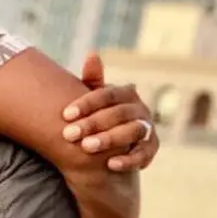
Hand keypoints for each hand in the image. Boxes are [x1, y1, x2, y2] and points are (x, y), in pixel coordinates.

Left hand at [61, 53, 158, 171]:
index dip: (86, 103)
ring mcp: (147, 128)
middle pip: (118, 113)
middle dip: (92, 123)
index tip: (65, 115)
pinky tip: (110, 164)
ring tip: (86, 147)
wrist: (116, 146)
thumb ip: (93, 81)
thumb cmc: (100, 118)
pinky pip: (143, 154)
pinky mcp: (152, 148)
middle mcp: (140, 108)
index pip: (107, 94)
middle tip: (69, 134)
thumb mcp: (95, 101)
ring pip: (131, 131)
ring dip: (109, 139)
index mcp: (125, 93)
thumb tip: (92, 53)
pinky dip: (129, 159)